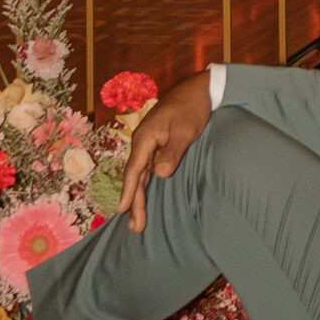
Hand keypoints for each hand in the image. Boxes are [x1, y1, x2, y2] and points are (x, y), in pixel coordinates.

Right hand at [119, 73, 213, 232]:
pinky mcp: (158, 145)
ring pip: (140, 174)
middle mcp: (143, 142)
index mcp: (145, 139)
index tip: (122, 210)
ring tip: (136, 220)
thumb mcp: (184, 132)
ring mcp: (149, 144)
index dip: (128, 191)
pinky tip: (143, 195)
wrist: (197, 91)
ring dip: (138, 196)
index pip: (134, 170)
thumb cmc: (190, 110)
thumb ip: (172, 153)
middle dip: (134, 202)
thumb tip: (159, 175)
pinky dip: (144, 184)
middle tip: (135, 228)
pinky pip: (147, 169)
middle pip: (135, 176)